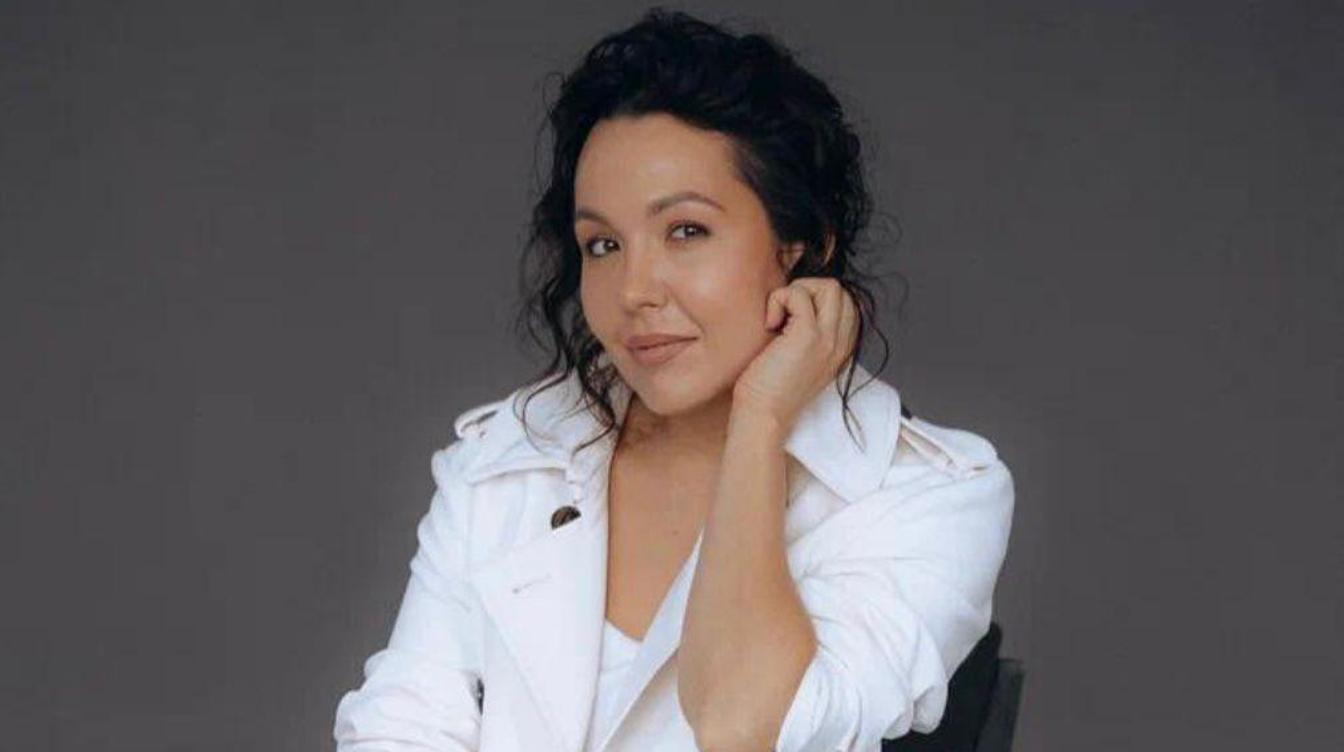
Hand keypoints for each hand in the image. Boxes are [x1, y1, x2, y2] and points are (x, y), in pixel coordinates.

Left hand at [732, 277, 860, 430]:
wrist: (763, 416)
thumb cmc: (769, 388)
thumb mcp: (798, 358)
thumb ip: (807, 333)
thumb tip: (794, 302)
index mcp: (841, 348)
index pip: (845, 302)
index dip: (816, 299)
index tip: (792, 319)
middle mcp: (841, 342)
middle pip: (839, 289)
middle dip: (807, 290)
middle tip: (784, 315)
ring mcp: (828, 338)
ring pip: (828, 285)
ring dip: (796, 291)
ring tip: (779, 318)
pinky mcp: (808, 336)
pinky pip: (798, 294)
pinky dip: (778, 299)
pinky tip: (770, 324)